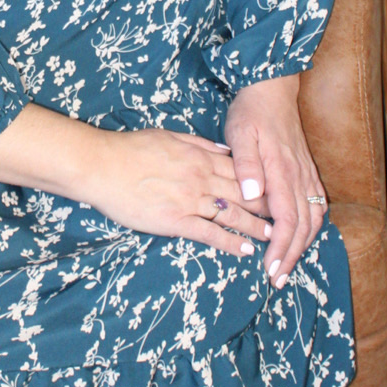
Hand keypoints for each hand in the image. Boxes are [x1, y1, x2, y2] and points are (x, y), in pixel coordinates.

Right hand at [80, 128, 271, 256]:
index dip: (261, 182)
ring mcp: (189, 200)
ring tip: (272, 236)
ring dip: (255, 227)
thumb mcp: (169, 135)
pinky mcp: (175, 221)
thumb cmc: (130, 149)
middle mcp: (200, 178)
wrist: (102, 165)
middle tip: (284, 218)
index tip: (276, 190)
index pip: (240, 170)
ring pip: (232, 215)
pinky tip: (244, 250)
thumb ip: (199, 143)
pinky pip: (210, 234)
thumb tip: (224, 149)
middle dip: (266, 207)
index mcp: (199, 156)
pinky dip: (230, 243)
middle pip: (243, 193)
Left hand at [223, 75, 326, 287]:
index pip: (288, 221)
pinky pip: (317, 204)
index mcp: (283, 172)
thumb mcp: (240, 134)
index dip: (281, 250)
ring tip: (288, 264)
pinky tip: (301, 235)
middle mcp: (300, 177)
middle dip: (292, 257)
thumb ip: (246, 165)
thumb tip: (253, 196)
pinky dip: (312, 226)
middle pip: (304, 227)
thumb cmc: (251, 111)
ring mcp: (307, 174)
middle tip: (278, 280)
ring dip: (304, 245)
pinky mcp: (307, 170)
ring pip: (315, 218)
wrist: (272, 87)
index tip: (270, 270)